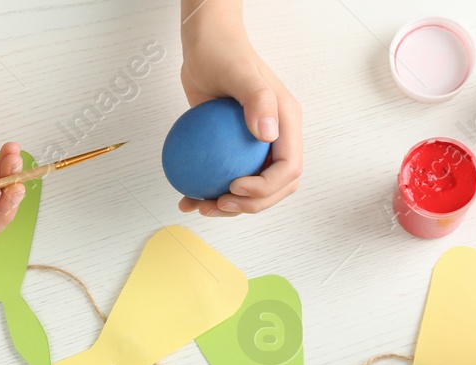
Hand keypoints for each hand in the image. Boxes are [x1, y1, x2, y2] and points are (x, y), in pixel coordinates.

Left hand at [178, 23, 301, 215]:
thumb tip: (268, 133)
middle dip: (249, 205)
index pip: (289, 169)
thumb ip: (258, 99)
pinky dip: (208, 192)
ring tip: (200, 206)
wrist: (204, 47)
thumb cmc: (224, 53)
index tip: (234, 185)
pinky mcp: (232, 150)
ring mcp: (254, 147)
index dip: (266, 188)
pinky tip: (185, 198)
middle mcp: (275, 139)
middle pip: (274, 188)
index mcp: (287, 125)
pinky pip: (224, 178)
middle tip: (217, 204)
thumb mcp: (240, 72)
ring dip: (228, 206)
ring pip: (250, 190)